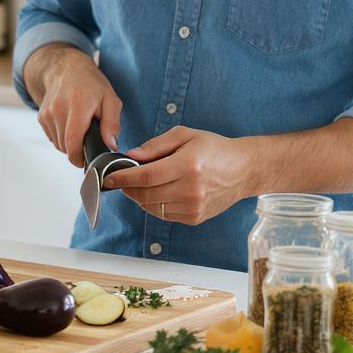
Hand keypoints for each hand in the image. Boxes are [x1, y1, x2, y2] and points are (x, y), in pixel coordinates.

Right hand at [25, 45, 122, 166]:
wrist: (67, 68)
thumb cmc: (91, 83)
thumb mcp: (110, 99)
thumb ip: (112, 124)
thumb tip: (111, 145)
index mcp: (77, 104)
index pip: (72, 141)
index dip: (78, 157)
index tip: (86, 161)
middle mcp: (58, 109)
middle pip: (65, 146)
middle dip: (77, 150)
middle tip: (89, 139)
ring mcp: (47, 113)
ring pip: (58, 144)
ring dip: (69, 144)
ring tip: (80, 129)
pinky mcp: (41, 116)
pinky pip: (52, 137)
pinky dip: (62, 137)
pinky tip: (70, 125)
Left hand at [104, 126, 253, 224]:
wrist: (243, 170)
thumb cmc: (214, 148)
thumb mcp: (185, 135)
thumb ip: (156, 145)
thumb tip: (132, 156)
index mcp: (187, 165)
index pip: (145, 176)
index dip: (123, 178)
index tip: (109, 177)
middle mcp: (191, 190)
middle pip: (145, 195)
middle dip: (127, 188)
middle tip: (120, 179)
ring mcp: (194, 206)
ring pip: (152, 208)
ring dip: (139, 198)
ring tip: (138, 185)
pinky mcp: (195, 217)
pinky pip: (164, 214)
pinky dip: (154, 205)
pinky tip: (156, 192)